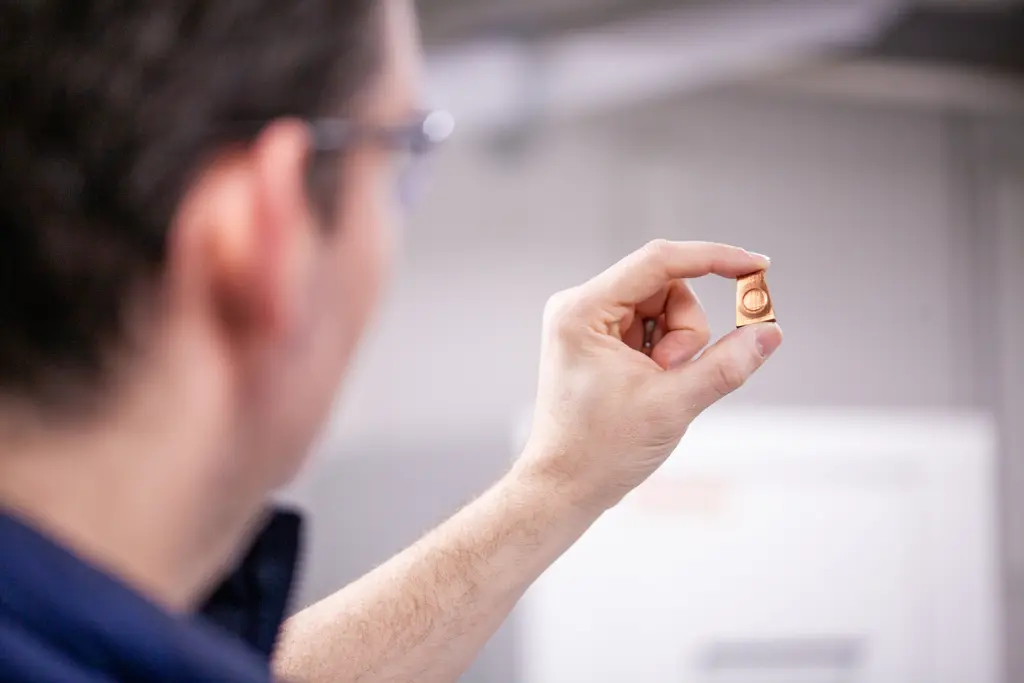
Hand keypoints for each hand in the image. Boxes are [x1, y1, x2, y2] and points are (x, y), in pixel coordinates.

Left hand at [520, 240, 782, 511]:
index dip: (713, 258)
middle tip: (671, 374)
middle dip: (685, 331)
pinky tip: (650, 384)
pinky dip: (664, 354)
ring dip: (676, 346)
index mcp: (582, 310)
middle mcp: (579, 307)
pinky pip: (650, 328)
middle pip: (665, 287)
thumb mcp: (674, 405)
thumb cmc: (601, 451)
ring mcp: (588, 323)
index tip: (757, 267)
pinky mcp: (598, 341)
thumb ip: (726, 365)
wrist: (564, 488)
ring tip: (656, 386)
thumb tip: (770, 333)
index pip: (659, 261)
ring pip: (662, 308)